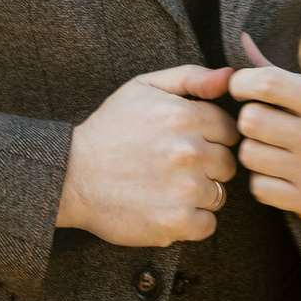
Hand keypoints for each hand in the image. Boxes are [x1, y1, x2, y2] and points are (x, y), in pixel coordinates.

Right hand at [59, 64, 238, 246]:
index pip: (229, 131)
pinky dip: (190, 223)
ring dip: (198, 196)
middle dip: (207, 167)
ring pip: (218, 195)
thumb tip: (231, 76)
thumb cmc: (109, 129)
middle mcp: (190, 151)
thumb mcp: (144, 87)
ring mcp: (184, 188)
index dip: (210, 139)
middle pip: (228, 164)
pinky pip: (207, 225)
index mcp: (186, 116)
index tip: (186, 145)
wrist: (70, 175)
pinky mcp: (175, 221)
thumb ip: (191, 77)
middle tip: (174, 169)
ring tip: (165, 189)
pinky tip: (166, 210)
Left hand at [228, 33, 300, 220]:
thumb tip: (240, 37)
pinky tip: (281, 172)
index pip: (266, 84)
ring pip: (248, 155)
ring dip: (254, 149)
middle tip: (263, 121)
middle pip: (250, 121)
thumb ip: (275, 70)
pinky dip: (263, 179)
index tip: (244, 88)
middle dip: (250, 118)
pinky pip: (258, 187)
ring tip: (273, 148)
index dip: (242, 83)